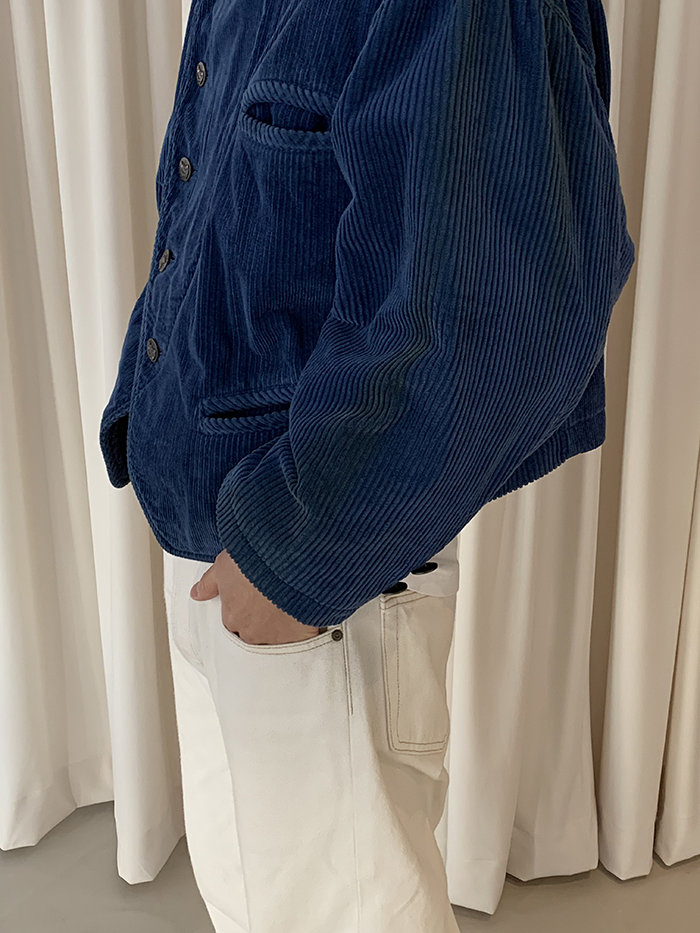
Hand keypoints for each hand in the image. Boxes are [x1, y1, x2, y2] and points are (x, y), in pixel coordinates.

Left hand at [190, 549, 320, 644]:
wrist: (286, 559)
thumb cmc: (253, 561)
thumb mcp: (223, 566)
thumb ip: (209, 584)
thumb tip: (196, 594)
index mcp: (232, 618)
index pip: (234, 625)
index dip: (245, 611)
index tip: (253, 602)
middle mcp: (252, 633)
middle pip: (256, 635)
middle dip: (263, 623)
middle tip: (273, 604)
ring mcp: (277, 637)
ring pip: (278, 640)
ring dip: (282, 628)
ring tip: (291, 609)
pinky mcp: (300, 635)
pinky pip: (302, 639)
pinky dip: (305, 631)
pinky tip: (307, 617)